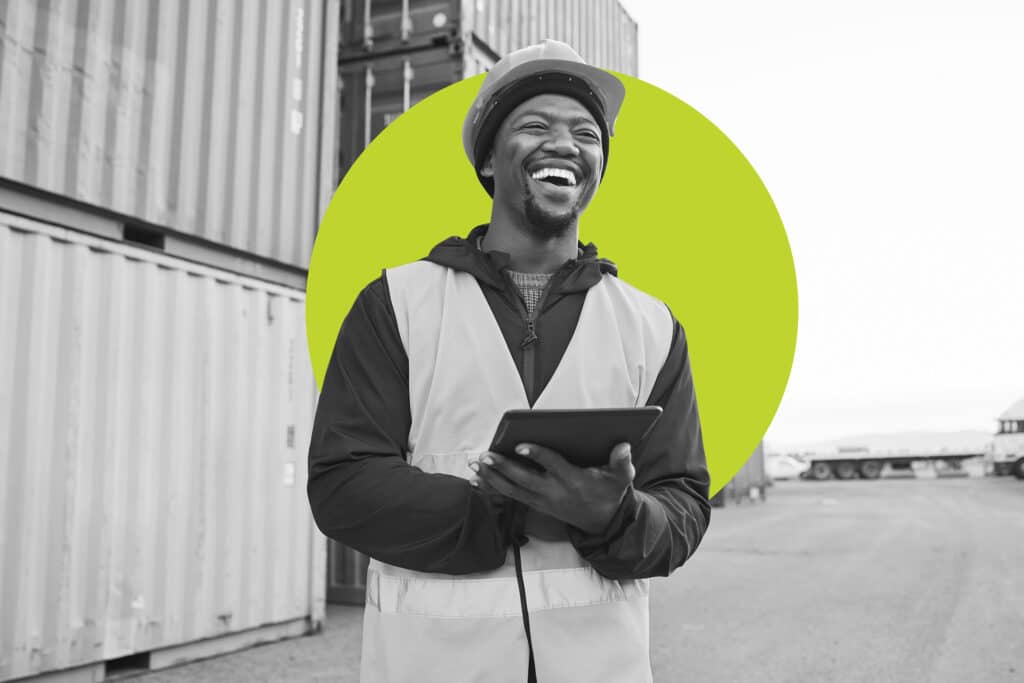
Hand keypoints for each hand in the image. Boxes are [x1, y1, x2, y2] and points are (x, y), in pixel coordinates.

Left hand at [469, 442, 634, 534]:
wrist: (604, 523)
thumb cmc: (610, 494)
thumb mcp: (621, 478)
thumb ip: (622, 462)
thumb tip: (623, 446)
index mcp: (573, 481)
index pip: (552, 465)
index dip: (537, 454)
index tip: (520, 444)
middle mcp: (554, 492)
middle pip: (524, 480)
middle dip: (503, 467)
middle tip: (485, 454)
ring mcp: (543, 501)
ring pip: (513, 490)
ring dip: (492, 477)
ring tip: (476, 462)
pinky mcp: (537, 505)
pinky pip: (511, 497)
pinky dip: (492, 488)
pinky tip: (476, 480)